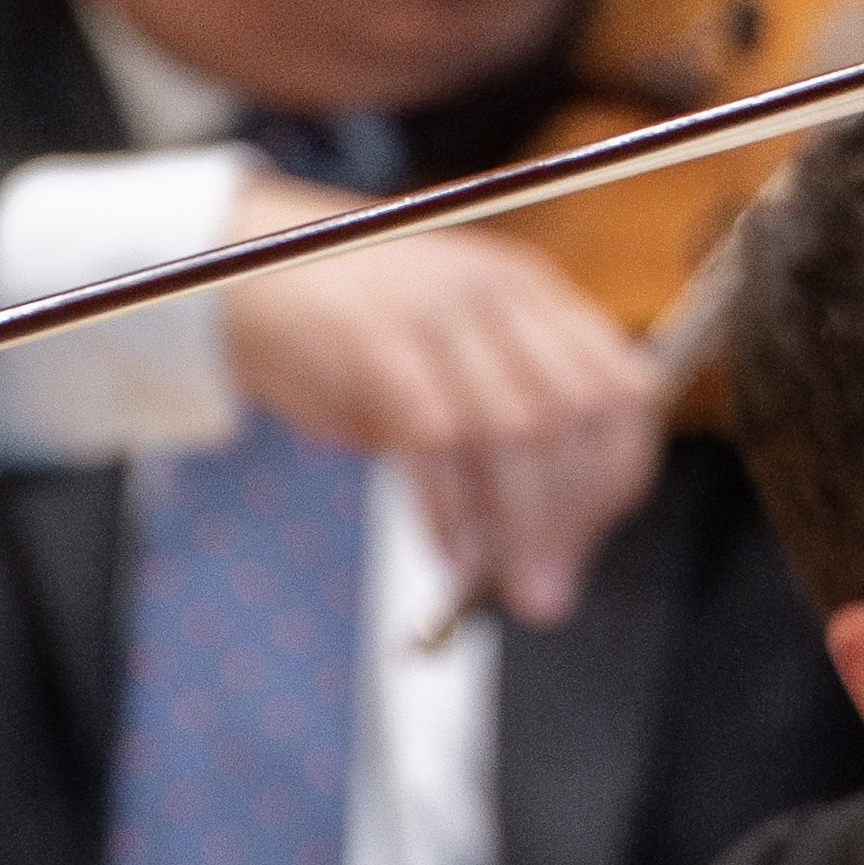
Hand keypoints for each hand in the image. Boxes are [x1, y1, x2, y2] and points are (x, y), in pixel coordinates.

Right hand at [217, 173, 664, 626]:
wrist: (241, 274)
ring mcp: (438, 312)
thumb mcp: (443, 370)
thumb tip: (547, 547)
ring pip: (515, 430)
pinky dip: (450, 511)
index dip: (617, 476)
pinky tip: (452, 559)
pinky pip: (435, 439)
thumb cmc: (345, 337)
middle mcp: (497, 293)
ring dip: (521, 525)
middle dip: (572, 518)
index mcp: (531, 293)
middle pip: (574, 415)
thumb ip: (499, 437)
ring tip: (513, 589)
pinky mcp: (375, 340)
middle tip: (549, 590)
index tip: (588, 542)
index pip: (621, 388)